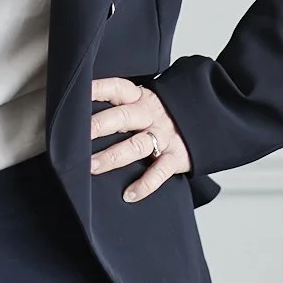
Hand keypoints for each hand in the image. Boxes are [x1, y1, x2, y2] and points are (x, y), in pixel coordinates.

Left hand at [90, 76, 192, 201]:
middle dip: (100, 124)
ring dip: (113, 156)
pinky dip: (145, 184)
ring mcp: (164, 136)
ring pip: (136, 145)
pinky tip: (129, 195)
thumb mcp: (143, 101)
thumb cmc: (161, 115)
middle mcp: (150, 115)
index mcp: (140, 97)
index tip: (78, 92)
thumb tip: (82, 110)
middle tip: (79, 133)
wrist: (204, 122)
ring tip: (92, 166)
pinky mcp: (176, 158)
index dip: (98, 89)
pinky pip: (159, 172)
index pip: (117, 88)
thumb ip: (120, 104)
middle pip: (123, 117)